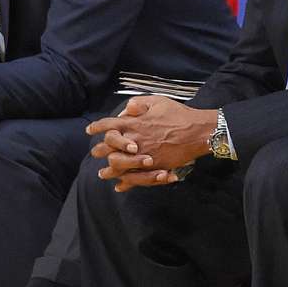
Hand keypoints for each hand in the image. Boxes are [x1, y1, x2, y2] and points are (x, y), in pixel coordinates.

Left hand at [86, 96, 217, 191]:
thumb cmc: (179, 114)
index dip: (97, 127)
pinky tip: (120, 184)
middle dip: (99, 150)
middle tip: (95, 152)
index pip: (107, 125)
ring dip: (108, 170)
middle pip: (107, 147)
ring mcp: (142, 154)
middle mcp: (134, 139)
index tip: (90, 130)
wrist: (197, 131)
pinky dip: (125, 182)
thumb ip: (139, 103)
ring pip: (117, 165)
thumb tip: (126, 109)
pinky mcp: (152, 166)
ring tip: (103, 173)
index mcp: (133, 122)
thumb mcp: (158, 101)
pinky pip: (134, 177)